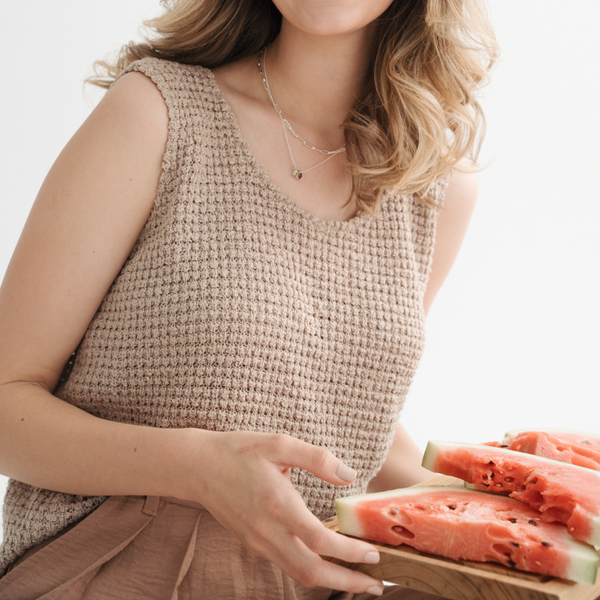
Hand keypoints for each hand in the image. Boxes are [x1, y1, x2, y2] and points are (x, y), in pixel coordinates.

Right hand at [180, 430, 383, 594]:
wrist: (198, 467)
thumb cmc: (239, 451)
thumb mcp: (279, 444)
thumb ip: (317, 458)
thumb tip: (350, 475)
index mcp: (278, 505)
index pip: (320, 542)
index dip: (351, 552)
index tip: (374, 553)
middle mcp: (268, 531)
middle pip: (312, 572)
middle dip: (347, 582)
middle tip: (376, 585)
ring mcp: (258, 542)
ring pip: (298, 575)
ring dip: (331, 581)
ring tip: (357, 579)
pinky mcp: (253, 544)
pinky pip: (286, 565)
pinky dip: (311, 569)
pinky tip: (326, 560)